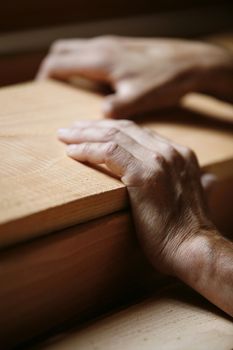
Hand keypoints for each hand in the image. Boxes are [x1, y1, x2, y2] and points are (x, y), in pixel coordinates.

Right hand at [37, 36, 232, 117]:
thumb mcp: (140, 98)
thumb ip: (116, 107)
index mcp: (101, 60)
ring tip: (70, 87)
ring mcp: (112, 44)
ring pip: (76, 48)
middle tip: (52, 90)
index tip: (43, 94)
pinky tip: (94, 81)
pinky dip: (83, 62)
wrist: (191, 62)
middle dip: (52, 68)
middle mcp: (102, 47)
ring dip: (68, 64)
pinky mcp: (121, 47)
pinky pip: (91, 50)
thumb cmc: (165, 80)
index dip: (46, 77)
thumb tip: (98, 116)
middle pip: (62, 50)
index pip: (58, 63)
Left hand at [57, 119, 213, 274]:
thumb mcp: (195, 196)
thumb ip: (200, 182)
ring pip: (113, 136)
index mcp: (180, 154)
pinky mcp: (144, 175)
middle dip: (93, 127)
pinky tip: (71, 153)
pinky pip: (109, 153)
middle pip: (123, 128)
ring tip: (64, 137)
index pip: (138, 132)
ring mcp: (158, 161)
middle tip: (70, 129)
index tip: (90, 132)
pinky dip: (87, 150)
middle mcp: (170, 151)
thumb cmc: (187, 230)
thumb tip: (208, 180)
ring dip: (84, 135)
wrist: (193, 248)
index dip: (111, 129)